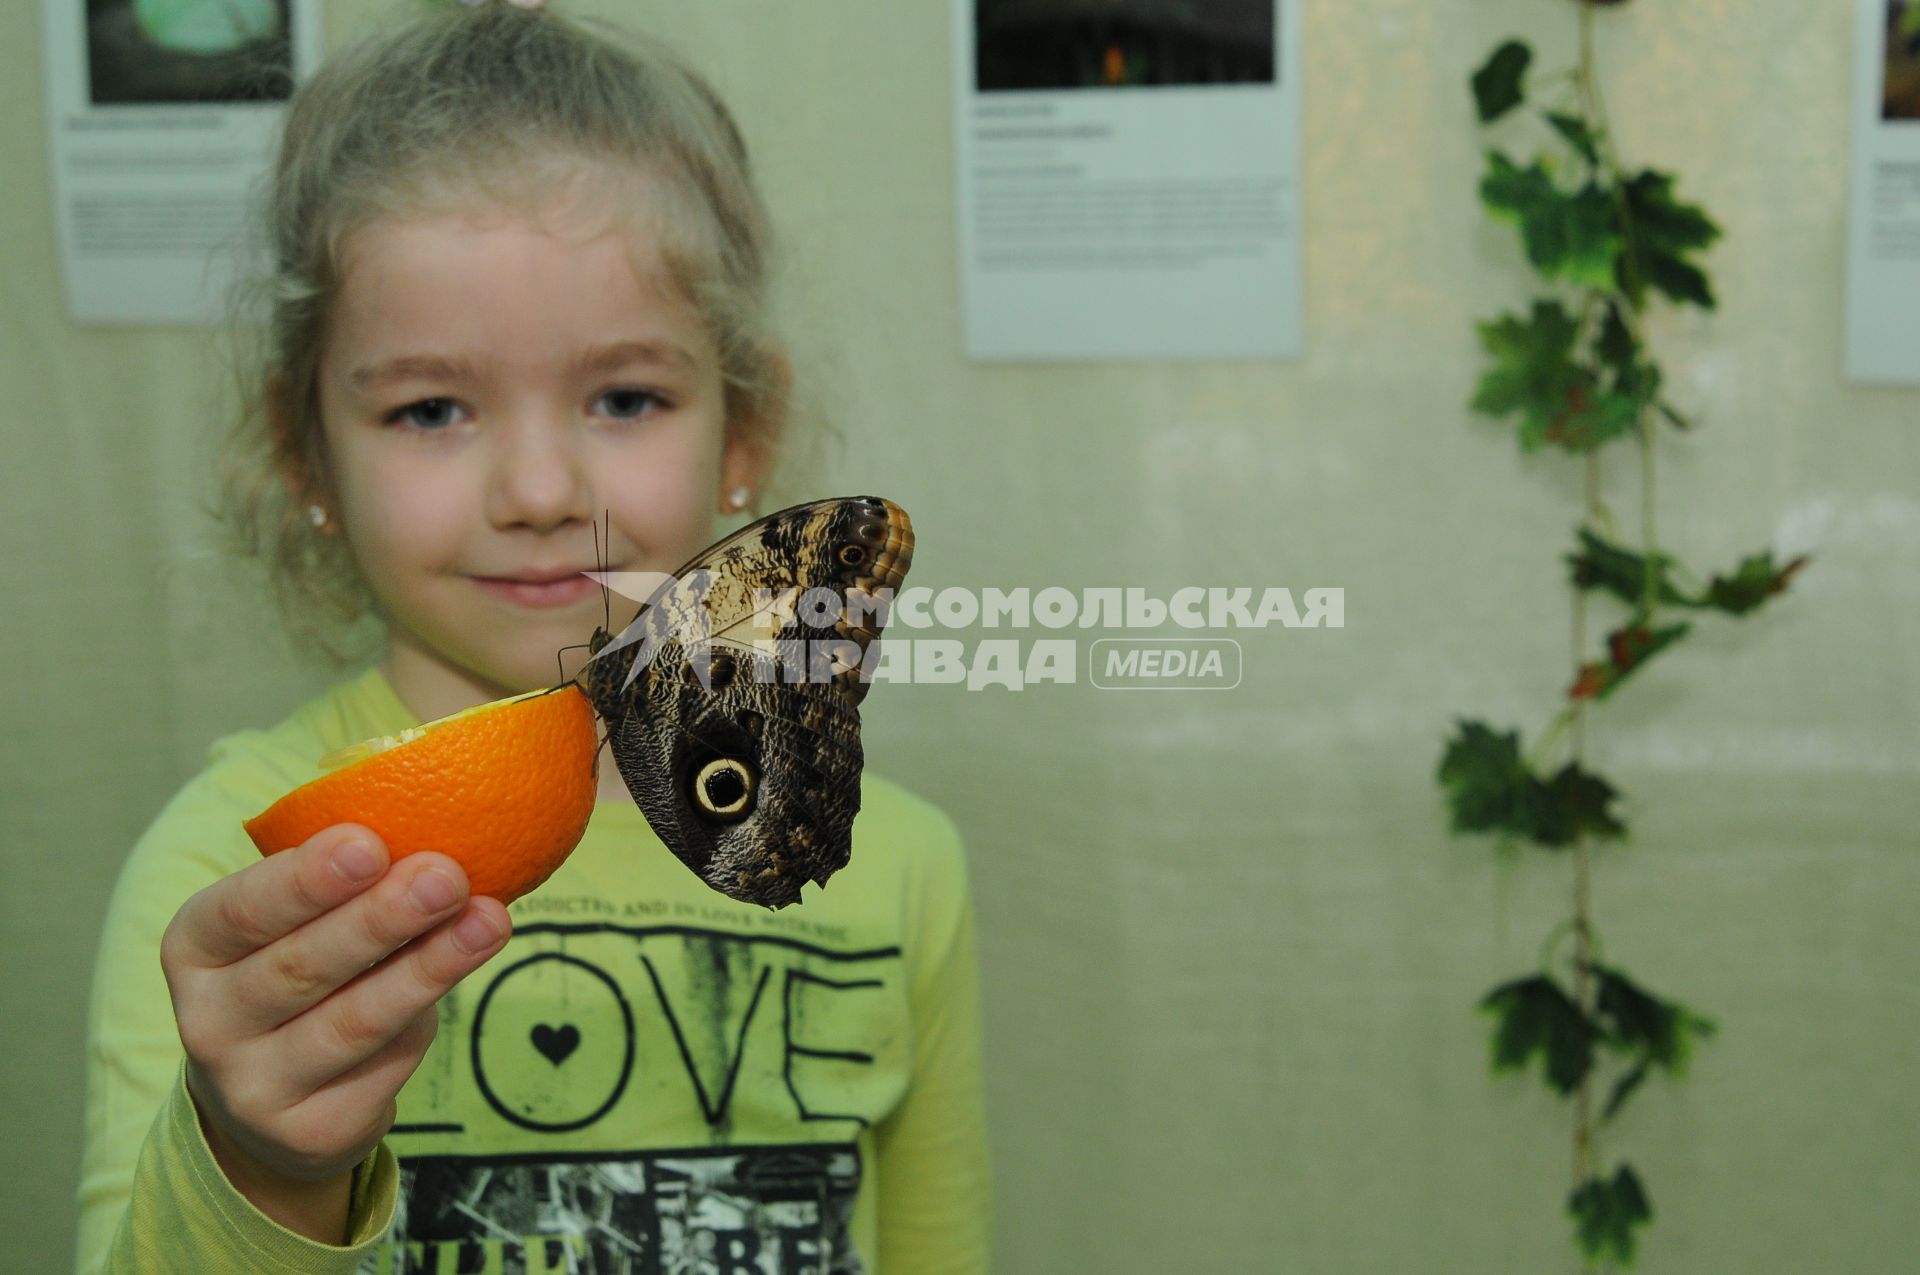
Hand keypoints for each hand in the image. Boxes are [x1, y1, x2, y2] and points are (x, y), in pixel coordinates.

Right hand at [160, 824, 510, 1238]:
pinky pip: (385, 1065)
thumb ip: (344, 885)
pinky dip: (429, 1016)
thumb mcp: (292, 925)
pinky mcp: (310, 1132)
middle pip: (302, 967)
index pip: (242, 910)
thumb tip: (438, 839)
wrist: (268, 1107)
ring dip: (429, 967)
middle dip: (380, 918)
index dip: (306, 879)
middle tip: (446, 876)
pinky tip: (464, 970)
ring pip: (354, 1022)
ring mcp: (254, 1087)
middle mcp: (208, 1022)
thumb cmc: (298, 979)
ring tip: (489, 921)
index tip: (370, 843)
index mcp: (195, 948)